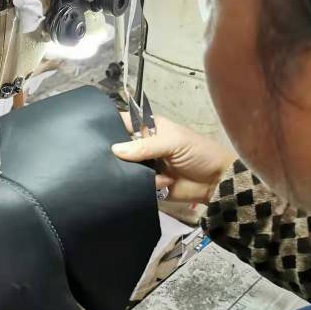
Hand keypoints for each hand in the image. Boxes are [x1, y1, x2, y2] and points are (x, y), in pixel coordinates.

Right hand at [112, 113, 236, 204]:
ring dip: (130, 173)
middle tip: (111, 160)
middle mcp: (143, 147)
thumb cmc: (198, 153)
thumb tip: (114, 150)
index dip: (109, 126)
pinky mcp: (148, 185)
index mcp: (149, 129)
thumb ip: (145, 146)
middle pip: (119, 149)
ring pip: (124, 169)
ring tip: (149, 174)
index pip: (124, 123)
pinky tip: (162, 184)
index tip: (93, 134)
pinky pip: (135, 186)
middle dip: (115, 155)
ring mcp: (144, 167)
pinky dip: (142, 187)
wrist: (216, 182)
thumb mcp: (173, 143)